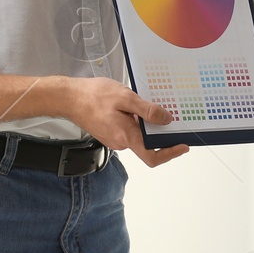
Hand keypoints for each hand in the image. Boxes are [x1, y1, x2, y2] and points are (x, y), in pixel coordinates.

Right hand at [63, 76, 189, 167]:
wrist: (70, 98)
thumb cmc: (94, 96)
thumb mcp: (126, 98)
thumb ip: (147, 111)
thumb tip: (166, 120)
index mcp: (126, 136)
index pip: (152, 156)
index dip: (170, 153)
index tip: (182, 146)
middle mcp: (121, 143)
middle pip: (147, 144)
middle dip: (158, 130)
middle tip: (166, 113)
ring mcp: (114, 139)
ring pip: (137, 135)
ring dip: (144, 123)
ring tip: (141, 104)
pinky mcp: (110, 133)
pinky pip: (128, 131)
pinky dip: (134, 121)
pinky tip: (130, 106)